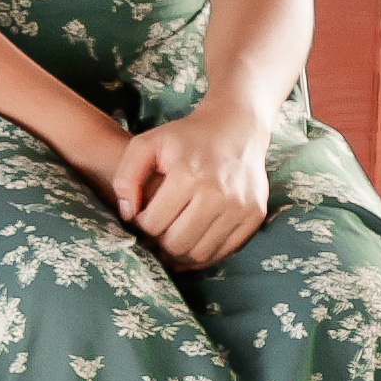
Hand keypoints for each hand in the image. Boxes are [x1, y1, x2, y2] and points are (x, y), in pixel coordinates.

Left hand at [107, 103, 276, 268]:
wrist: (235, 127)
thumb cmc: (184, 137)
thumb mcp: (146, 145)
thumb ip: (125, 177)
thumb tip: (128, 214)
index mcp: (187, 175)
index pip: (152, 224)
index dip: (141, 224)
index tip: (143, 214)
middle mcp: (218, 193)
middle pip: (177, 244)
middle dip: (160, 241)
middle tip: (157, 229)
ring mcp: (240, 206)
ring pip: (201, 254)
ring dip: (182, 251)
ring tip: (173, 234)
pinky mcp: (255, 214)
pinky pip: (226, 251)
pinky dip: (207, 253)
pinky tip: (194, 239)